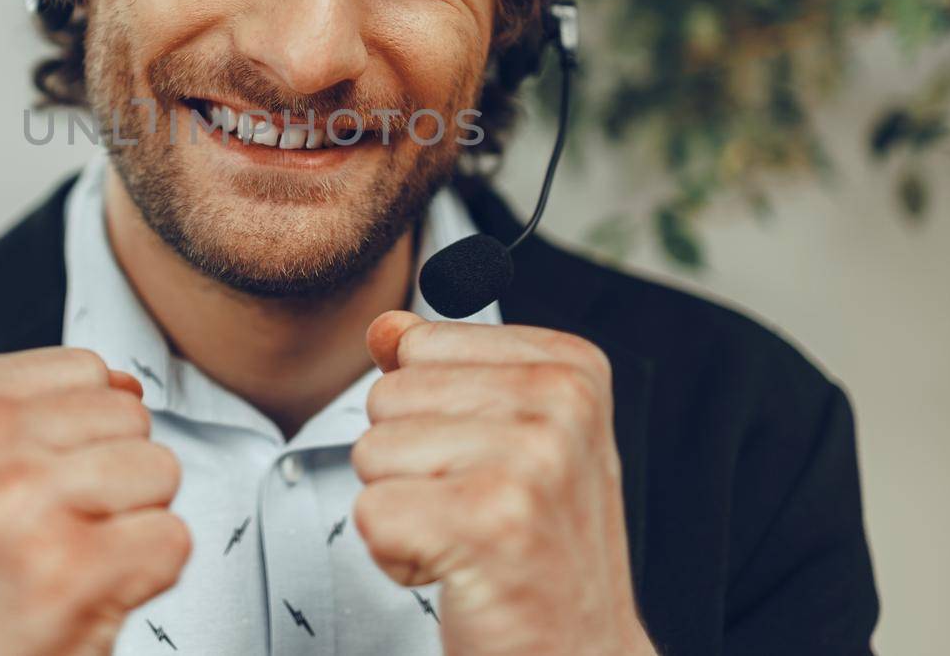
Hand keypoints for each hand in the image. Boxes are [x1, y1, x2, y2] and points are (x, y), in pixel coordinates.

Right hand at [0, 347, 190, 655]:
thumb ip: (40, 408)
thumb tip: (127, 381)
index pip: (85, 367)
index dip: (80, 435)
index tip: (30, 490)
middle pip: (129, 413)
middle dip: (111, 477)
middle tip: (50, 534)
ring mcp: (16, 505)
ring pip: (160, 468)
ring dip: (131, 524)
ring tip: (68, 562)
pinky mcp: (66, 572)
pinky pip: (173, 538)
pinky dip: (148, 576)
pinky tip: (88, 596)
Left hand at [350, 311, 654, 655]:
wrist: (579, 654)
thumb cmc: (536, 546)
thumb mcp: (502, 436)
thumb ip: (439, 369)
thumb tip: (384, 326)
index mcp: (570, 365)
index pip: (416, 343)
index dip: (429, 415)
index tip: (488, 466)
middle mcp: (561, 402)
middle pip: (387, 395)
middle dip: (408, 464)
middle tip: (476, 512)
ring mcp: (531, 462)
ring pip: (371, 451)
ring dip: (402, 509)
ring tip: (468, 540)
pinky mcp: (490, 525)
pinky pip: (370, 513)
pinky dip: (395, 556)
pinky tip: (456, 571)